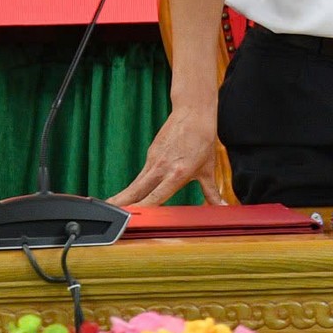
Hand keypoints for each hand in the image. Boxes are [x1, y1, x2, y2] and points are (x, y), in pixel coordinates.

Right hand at [111, 101, 228, 207]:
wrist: (194, 112)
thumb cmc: (203, 140)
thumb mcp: (208, 170)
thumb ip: (212, 193)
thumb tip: (223, 207)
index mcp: (177, 174)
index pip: (155, 197)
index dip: (142, 209)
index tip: (132, 220)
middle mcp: (161, 167)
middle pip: (136, 190)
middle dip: (121, 203)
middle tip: (108, 216)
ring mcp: (154, 159)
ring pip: (136, 183)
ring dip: (124, 196)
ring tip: (111, 208)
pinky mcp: (151, 153)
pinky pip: (142, 174)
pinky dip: (136, 185)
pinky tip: (129, 195)